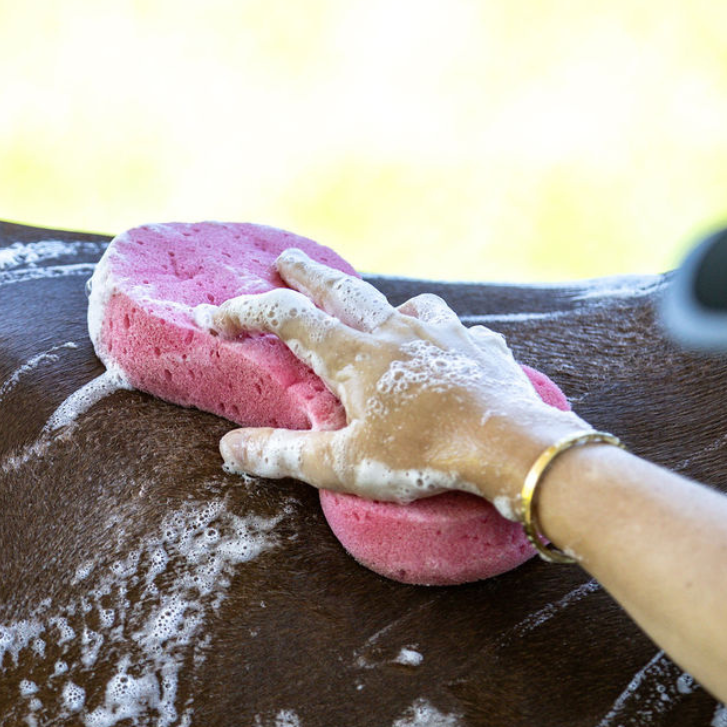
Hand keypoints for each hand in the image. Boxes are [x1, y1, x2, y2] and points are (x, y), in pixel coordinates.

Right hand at [202, 249, 589, 515]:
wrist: (510, 447)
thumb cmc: (422, 458)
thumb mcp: (343, 465)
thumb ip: (284, 454)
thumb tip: (229, 449)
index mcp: (355, 355)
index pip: (288, 319)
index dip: (246, 312)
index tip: (215, 316)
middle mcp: (397, 331)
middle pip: (344, 291)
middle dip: (309, 275)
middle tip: (287, 260)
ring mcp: (447, 335)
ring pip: (412, 305)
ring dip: (388, 306)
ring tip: (385, 315)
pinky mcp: (486, 351)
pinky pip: (464, 335)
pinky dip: (449, 340)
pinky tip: (454, 354)